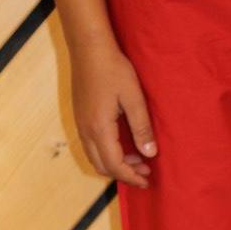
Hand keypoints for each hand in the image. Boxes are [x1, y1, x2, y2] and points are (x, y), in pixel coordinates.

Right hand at [70, 41, 157, 187]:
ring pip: (95, 158)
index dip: (131, 177)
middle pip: (102, 166)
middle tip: (146, 171)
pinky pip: (91, 146)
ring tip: (138, 159)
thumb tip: (150, 154)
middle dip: (124, 174)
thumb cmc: (114, 69)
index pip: (114, 165)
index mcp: (99, 128)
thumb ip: (142, 128)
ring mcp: (80, 124)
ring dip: (115, 164)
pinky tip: (123, 146)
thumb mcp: (134, 98)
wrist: (89, 48)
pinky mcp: (79, 118)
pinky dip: (107, 154)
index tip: (147, 181)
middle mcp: (86, 131)